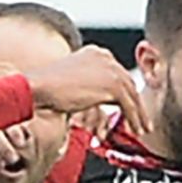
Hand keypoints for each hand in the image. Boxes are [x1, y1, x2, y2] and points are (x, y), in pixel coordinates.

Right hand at [22, 45, 146, 135]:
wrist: (39, 88)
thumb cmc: (46, 88)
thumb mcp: (70, 81)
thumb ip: (87, 84)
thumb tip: (93, 97)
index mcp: (96, 53)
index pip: (117, 73)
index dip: (125, 92)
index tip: (130, 106)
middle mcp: (106, 57)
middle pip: (128, 83)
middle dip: (136, 103)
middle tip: (142, 119)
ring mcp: (110, 69)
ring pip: (132, 94)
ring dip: (139, 114)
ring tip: (142, 129)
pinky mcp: (112, 84)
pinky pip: (129, 105)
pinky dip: (134, 118)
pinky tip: (135, 129)